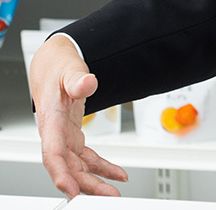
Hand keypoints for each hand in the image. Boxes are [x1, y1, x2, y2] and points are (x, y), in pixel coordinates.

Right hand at [28, 34, 126, 197]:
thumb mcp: (70, 69)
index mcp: (51, 120)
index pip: (52, 153)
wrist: (53, 66)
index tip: (71, 191)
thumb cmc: (58, 68)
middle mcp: (55, 133)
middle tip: (107, 197)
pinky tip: (118, 174)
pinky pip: (87, 158)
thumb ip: (78, 79)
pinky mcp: (73, 136)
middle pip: (68, 166)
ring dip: (95, 181)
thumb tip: (88, 83)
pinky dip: (102, 168)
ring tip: (114, 192)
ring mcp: (64, 137)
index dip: (61, 175)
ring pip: (78, 166)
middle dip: (86, 185)